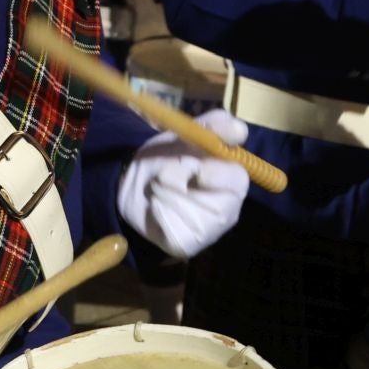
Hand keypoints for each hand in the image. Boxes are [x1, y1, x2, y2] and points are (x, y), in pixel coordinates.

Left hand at [116, 110, 251, 259]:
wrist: (129, 185)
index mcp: (230, 177)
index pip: (239, 179)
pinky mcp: (190, 243)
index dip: (221, 175)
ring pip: (197, 215)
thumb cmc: (164, 158)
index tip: (200, 171)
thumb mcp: (182, 134)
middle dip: (193, 184)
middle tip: (168, 174)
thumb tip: (238, 129)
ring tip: (157, 186)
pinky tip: (155, 207)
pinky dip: (160, 214)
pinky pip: (178, 231)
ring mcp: (211, 227)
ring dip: (169, 195)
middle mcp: (227, 205)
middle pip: (223, 203)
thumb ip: (211, 125)